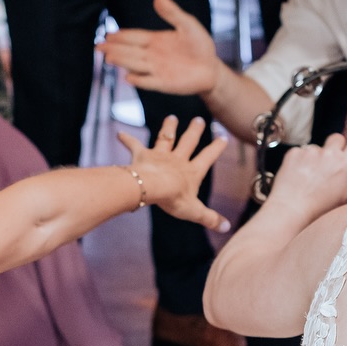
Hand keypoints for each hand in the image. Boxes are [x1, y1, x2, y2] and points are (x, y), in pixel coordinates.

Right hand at [99, 0, 219, 95]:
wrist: (211, 68)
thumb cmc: (200, 46)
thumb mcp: (188, 25)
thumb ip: (172, 13)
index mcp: (155, 40)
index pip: (134, 37)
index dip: (121, 36)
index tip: (108, 34)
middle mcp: (152, 55)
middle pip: (129, 51)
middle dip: (114, 48)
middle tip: (98, 46)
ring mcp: (157, 70)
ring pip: (135, 64)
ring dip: (122, 61)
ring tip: (108, 58)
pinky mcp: (164, 83)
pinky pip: (149, 82)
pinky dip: (139, 80)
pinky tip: (128, 77)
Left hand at [117, 114, 229, 231]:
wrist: (152, 187)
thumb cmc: (173, 199)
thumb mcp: (195, 211)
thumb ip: (210, 219)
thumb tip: (227, 228)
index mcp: (192, 172)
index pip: (208, 157)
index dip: (216, 147)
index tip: (223, 137)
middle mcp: (178, 160)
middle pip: (188, 141)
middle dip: (194, 130)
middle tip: (199, 119)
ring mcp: (160, 155)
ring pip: (166, 137)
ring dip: (168, 127)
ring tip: (171, 117)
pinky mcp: (143, 155)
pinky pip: (134, 145)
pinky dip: (127, 140)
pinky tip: (119, 134)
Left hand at [265, 117, 346, 221]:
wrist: (290, 209)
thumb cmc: (317, 206)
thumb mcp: (343, 195)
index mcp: (343, 164)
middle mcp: (328, 155)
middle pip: (337, 138)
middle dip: (335, 147)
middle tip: (328, 164)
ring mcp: (310, 152)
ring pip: (317, 147)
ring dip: (315, 157)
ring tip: (310, 175)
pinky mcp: (295, 152)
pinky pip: (301, 151)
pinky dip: (300, 161)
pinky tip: (299, 174)